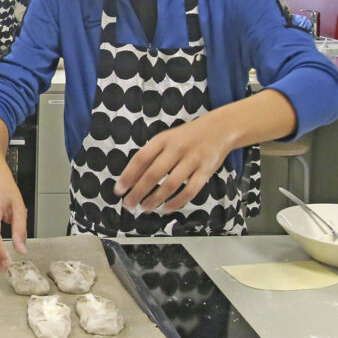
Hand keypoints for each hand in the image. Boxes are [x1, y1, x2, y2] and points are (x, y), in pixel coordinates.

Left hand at [113, 116, 232, 212]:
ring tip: (145, 208)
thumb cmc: (186, 137)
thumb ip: (150, 156)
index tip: (119, 190)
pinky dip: (177, 202)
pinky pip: (190, 191)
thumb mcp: (166, 139)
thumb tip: (131, 180)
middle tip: (129, 204)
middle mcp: (176, 149)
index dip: (128, 175)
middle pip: (153, 174)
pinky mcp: (206, 171)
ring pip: (171, 184)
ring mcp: (192, 160)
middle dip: (138, 192)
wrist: (219, 129)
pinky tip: (166, 208)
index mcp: (163, 140)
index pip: (141, 159)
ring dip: (156, 199)